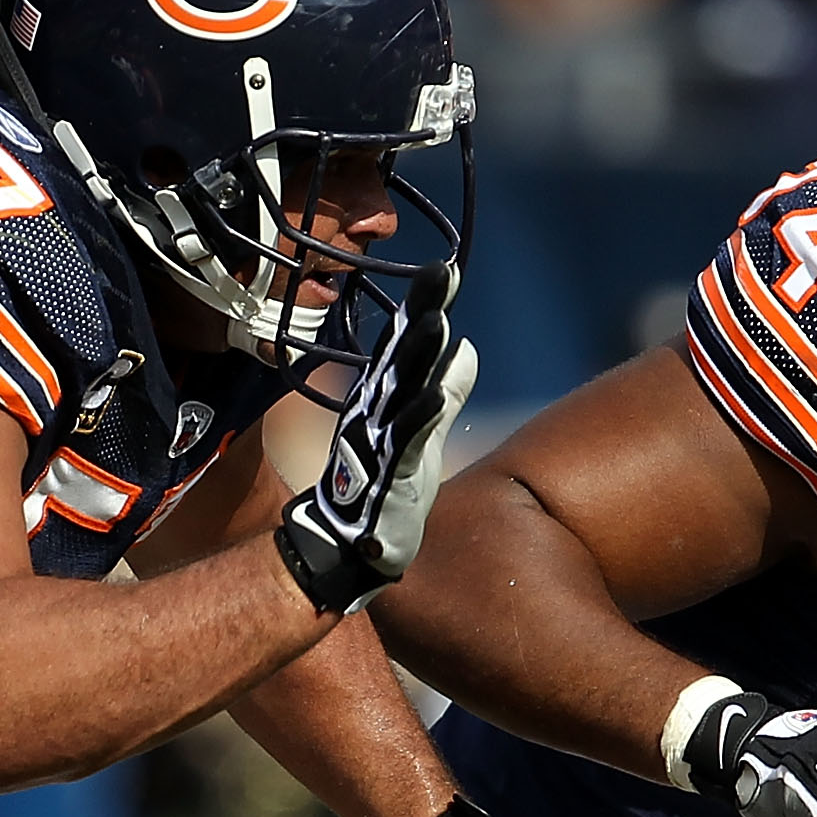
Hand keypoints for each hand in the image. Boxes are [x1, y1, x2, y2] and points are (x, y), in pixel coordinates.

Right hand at [275, 263, 477, 614]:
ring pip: (400, 392)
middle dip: (421, 314)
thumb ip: (447, 389)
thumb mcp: (424, 432)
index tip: (444, 270)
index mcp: (385, 399)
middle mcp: (377, 412)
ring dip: (416, 356)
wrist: (350, 545)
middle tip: (441, 274)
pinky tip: (435, 394)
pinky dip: (419, 417)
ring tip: (436, 321)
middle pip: (402, 355)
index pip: (406, 345)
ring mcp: (380, 442)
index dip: (424, 307)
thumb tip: (467, 347)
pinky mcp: (390, 478)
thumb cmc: (389, 486)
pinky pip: (405, 443)